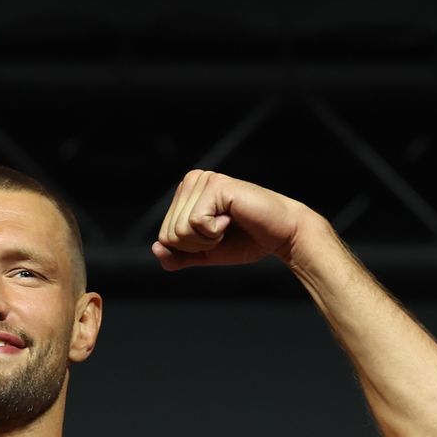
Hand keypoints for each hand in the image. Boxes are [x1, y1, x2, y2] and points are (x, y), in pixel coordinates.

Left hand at [152, 170, 316, 270]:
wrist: (281, 236)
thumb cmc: (245, 241)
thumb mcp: (204, 254)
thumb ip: (178, 256)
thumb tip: (156, 248)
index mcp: (185, 195)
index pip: (164, 236)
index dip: (190, 248)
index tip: (215, 236)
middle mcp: (191, 181)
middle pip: (169, 234)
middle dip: (197, 245)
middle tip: (223, 232)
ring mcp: (203, 180)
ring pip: (179, 230)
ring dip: (207, 239)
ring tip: (228, 223)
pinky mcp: (215, 185)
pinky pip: (196, 223)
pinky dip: (215, 231)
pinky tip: (232, 217)